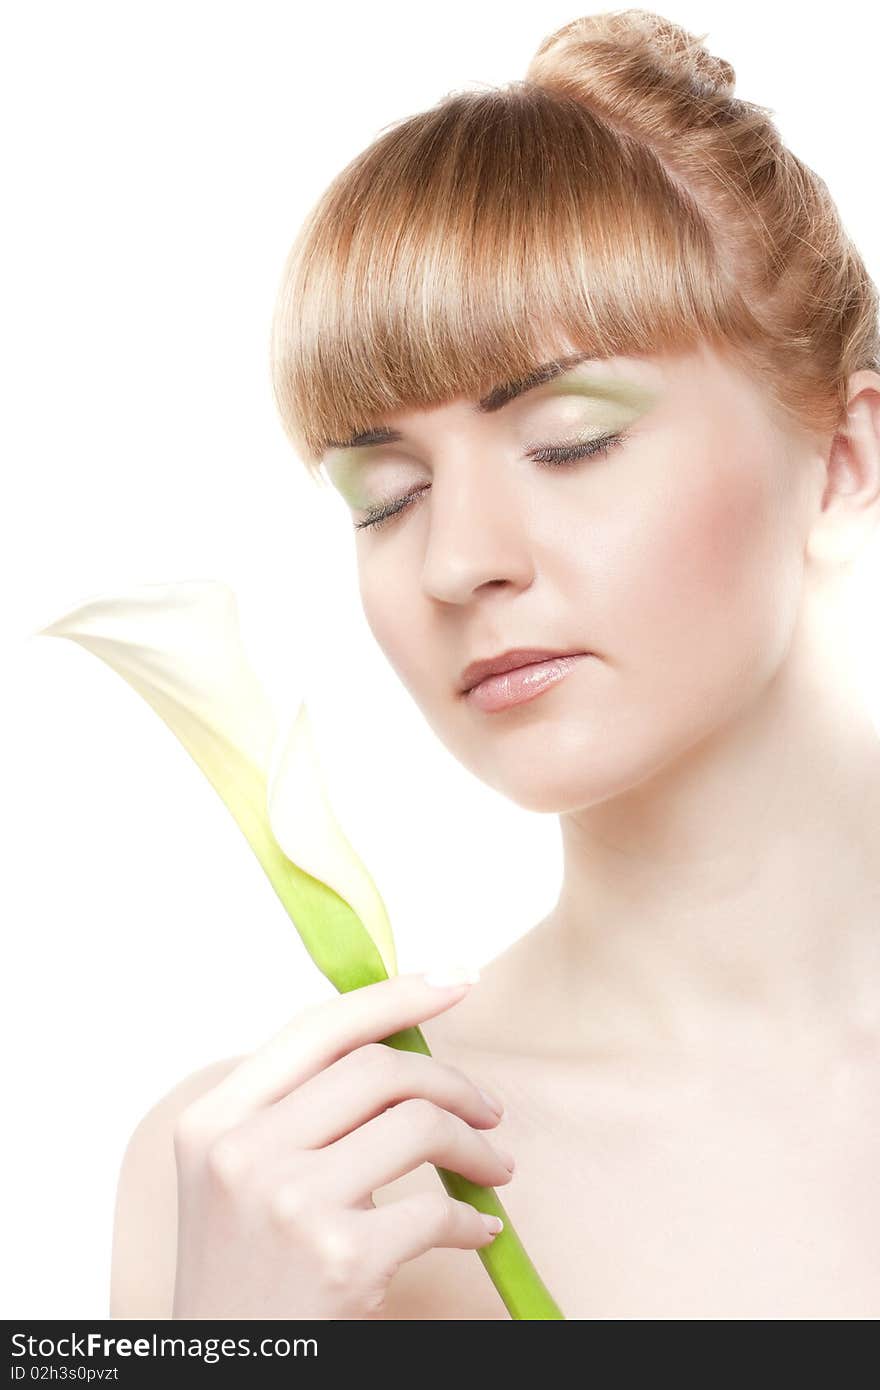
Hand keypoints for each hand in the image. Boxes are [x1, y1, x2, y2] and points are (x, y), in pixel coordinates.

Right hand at [171, 970, 511, 1318]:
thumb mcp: (235, 1176)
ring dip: (476, 1146)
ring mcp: (291, 1204)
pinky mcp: (341, 1259)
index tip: (456, 978)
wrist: (224, 1374)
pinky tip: (478, 1229)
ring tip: (493, 1168)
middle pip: (379, 1068)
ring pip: (418, 1125)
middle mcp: (244, 1152)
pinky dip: (473, 1217)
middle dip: (453, 1081)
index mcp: (215, 1120)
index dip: (395, 994)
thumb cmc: (244, 1272)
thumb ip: (292, 1108)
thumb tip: (396, 1041)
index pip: (319, 1027)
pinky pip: (437, 1209)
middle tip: (489, 1108)